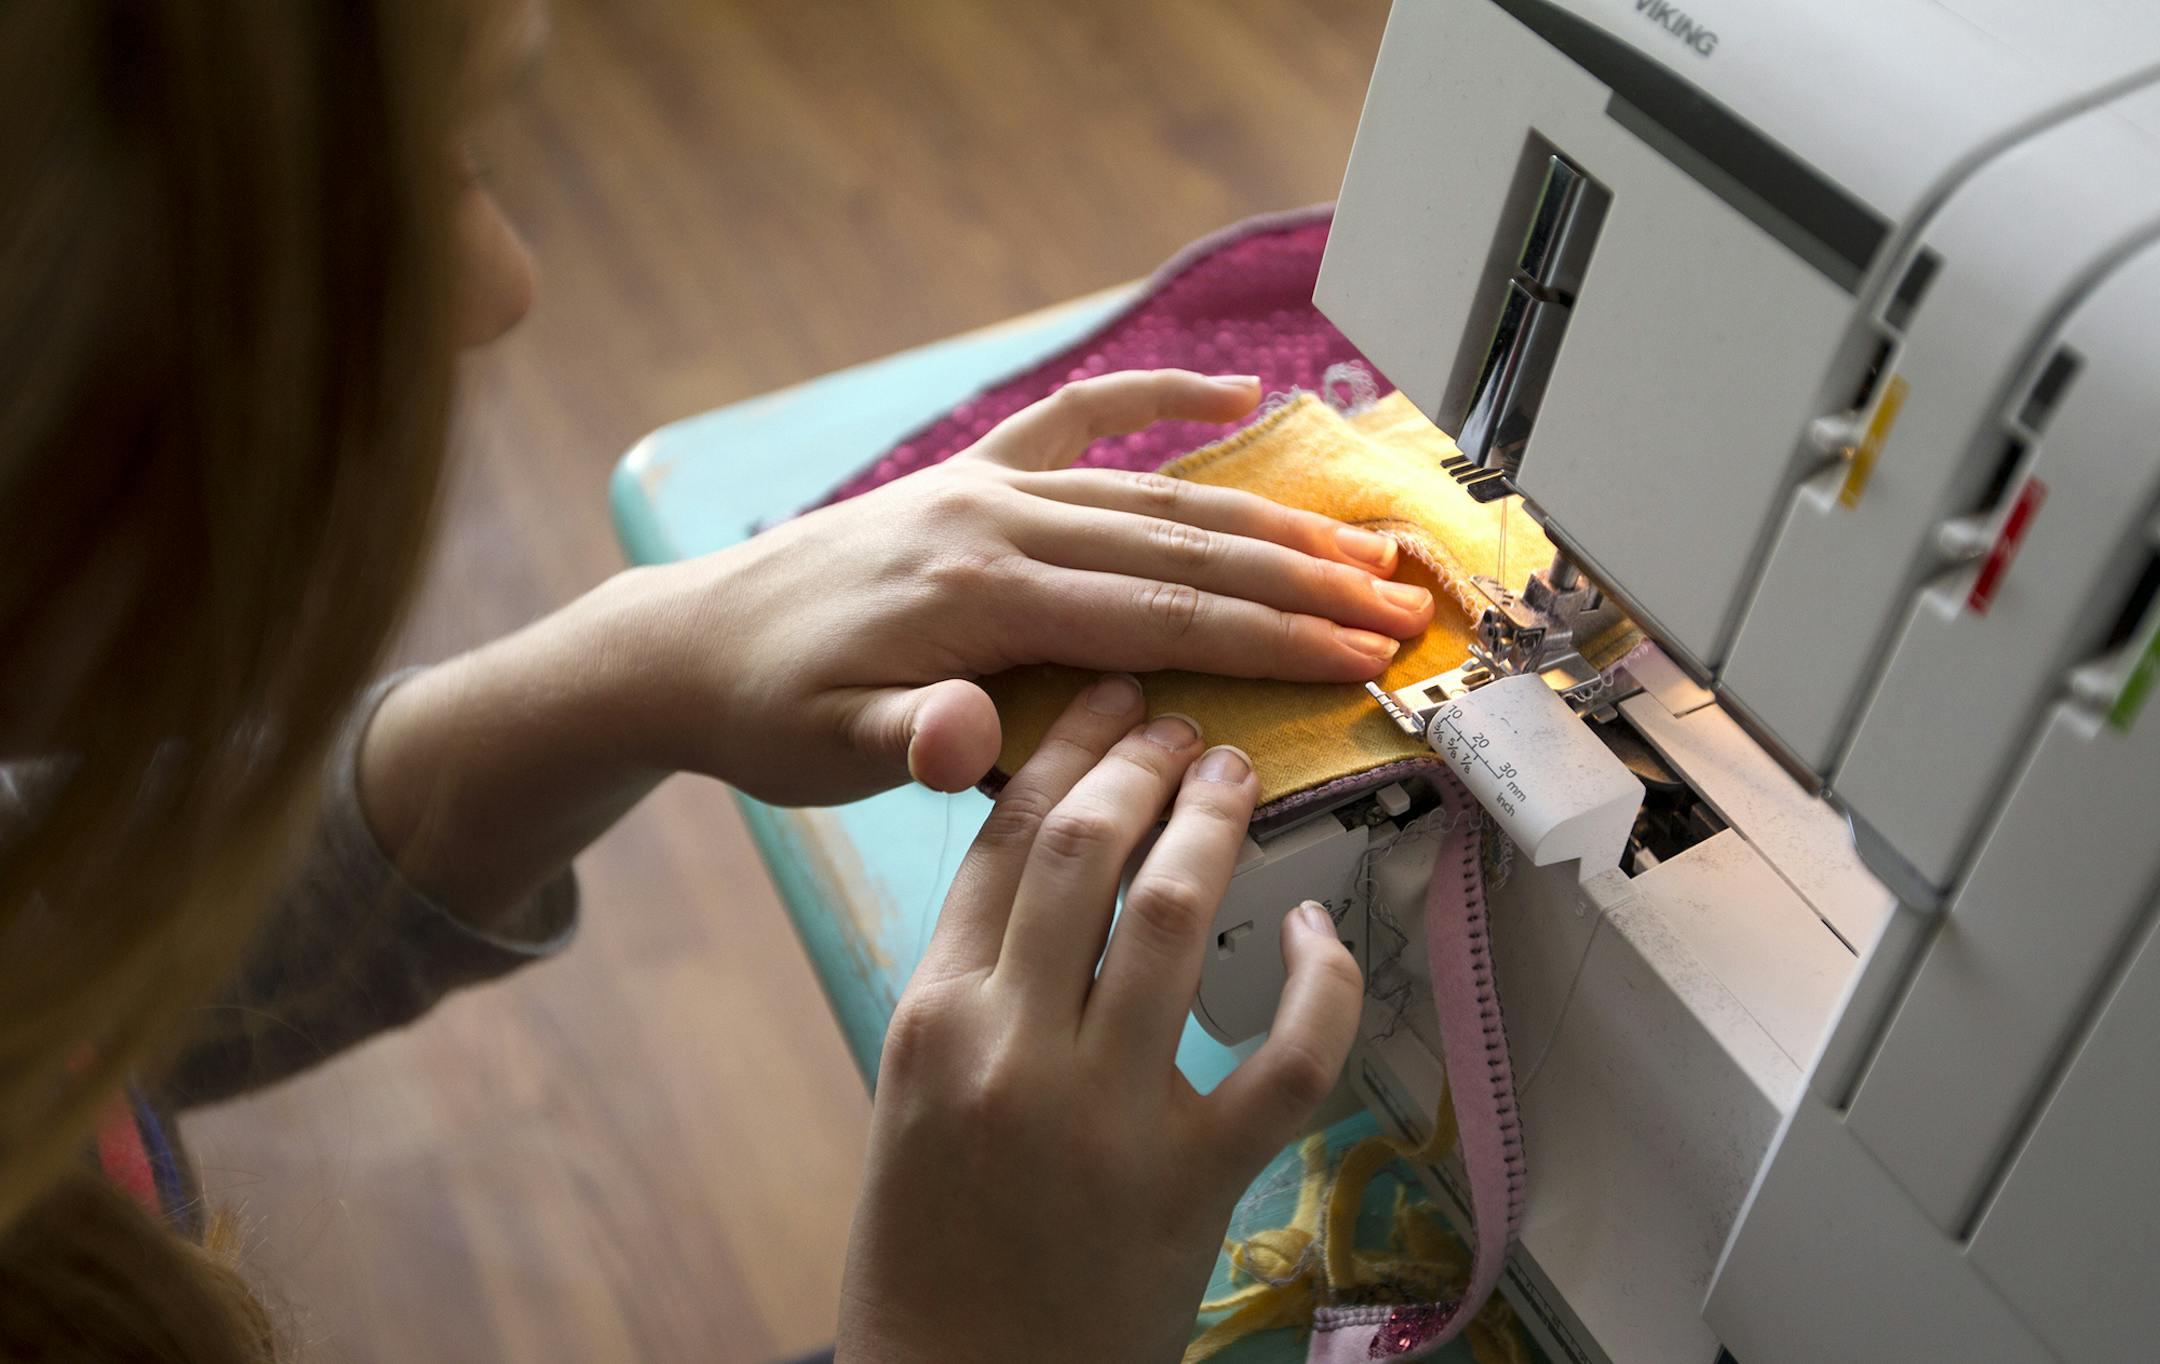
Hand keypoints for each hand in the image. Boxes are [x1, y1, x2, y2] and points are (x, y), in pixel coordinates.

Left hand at [606, 368, 1433, 803]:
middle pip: (1182, 547)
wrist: (685, 644)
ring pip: (1154, 495)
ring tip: (1359, 542)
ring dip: (1264, 518)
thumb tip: (971, 738)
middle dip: (1301, 578)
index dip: (1273, 636)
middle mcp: (996, 521)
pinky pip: (1080, 421)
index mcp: (979, 595)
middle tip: (1400, 603)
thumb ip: (907, 745)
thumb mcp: (825, 752)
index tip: (1364, 654)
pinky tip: (1232, 396)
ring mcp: (987, 486)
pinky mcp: (972, 475)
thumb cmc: (766, 713)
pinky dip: (1158, 399)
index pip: (1162, 615)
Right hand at [835, 677, 1363, 1363]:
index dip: (1063, 750)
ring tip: (1235, 778)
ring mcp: (1102, 1113)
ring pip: (1171, 915)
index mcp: (933, 1016)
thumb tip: (1053, 876)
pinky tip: (1316, 935)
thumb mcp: (917, 1088)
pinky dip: (1318, 984)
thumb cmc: (931, 1237)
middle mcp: (1008, 1047)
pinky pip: (1283, 1058)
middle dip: (1140, 763)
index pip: (1000, 840)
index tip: (1107, 701)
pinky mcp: (1190, 1181)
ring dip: (1213, 827)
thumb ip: (975, 981)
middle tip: (1182, 726)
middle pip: (1081, 849)